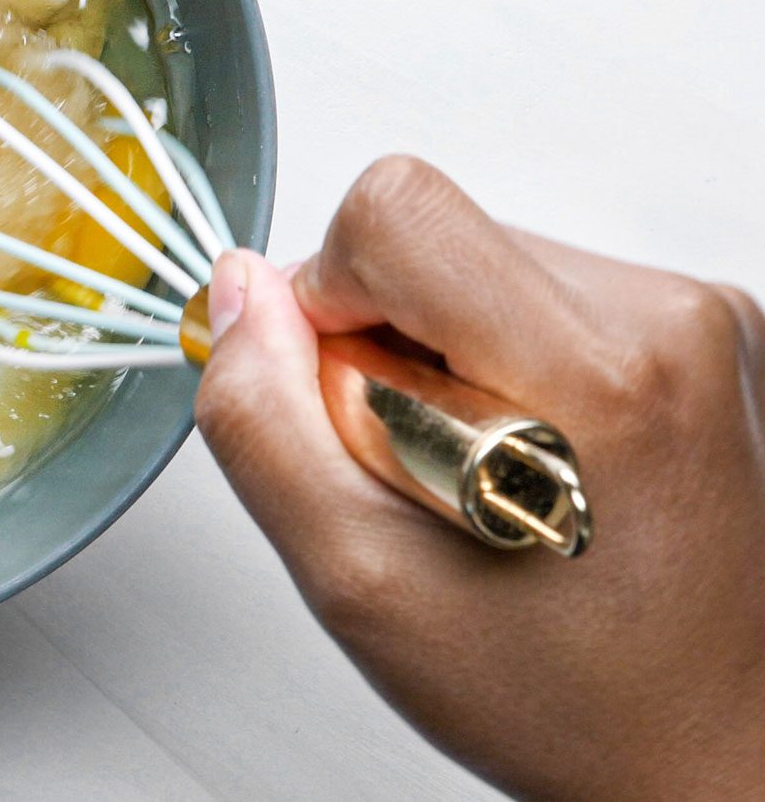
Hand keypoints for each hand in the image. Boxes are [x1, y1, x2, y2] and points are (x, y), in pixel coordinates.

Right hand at [194, 156, 764, 799]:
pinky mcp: (714, 334)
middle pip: (441, 236)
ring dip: (449, 357)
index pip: (398, 210)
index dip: (330, 291)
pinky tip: (538, 465)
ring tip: (490, 479)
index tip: (349, 392)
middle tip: (423, 466)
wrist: (724, 752)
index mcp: (597, 373)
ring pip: (489, 263)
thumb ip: (264, 423)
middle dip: (390, 338)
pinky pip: (549, 295)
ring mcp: (705, 323)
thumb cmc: (574, 698)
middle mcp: (669, 322)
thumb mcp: (362, 583)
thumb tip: (241, 294)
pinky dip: (510, 366)